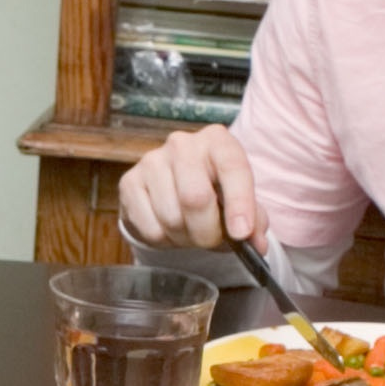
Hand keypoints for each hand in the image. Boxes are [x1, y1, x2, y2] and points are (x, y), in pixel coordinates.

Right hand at [114, 125, 263, 253]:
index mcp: (218, 141)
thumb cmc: (213, 191)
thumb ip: (253, 220)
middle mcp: (183, 144)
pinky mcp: (129, 181)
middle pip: (195, 198)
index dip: (239, 203)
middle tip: (211, 240)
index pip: (232, 168)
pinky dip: (164, 240)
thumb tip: (255, 244)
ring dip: (184, 238)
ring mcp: (152, 161)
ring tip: (189, 231)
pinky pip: (150, 228)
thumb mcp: (240, 199)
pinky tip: (169, 228)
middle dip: (207, 232)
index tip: (241, 234)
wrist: (174, 185)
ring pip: (171, 218)